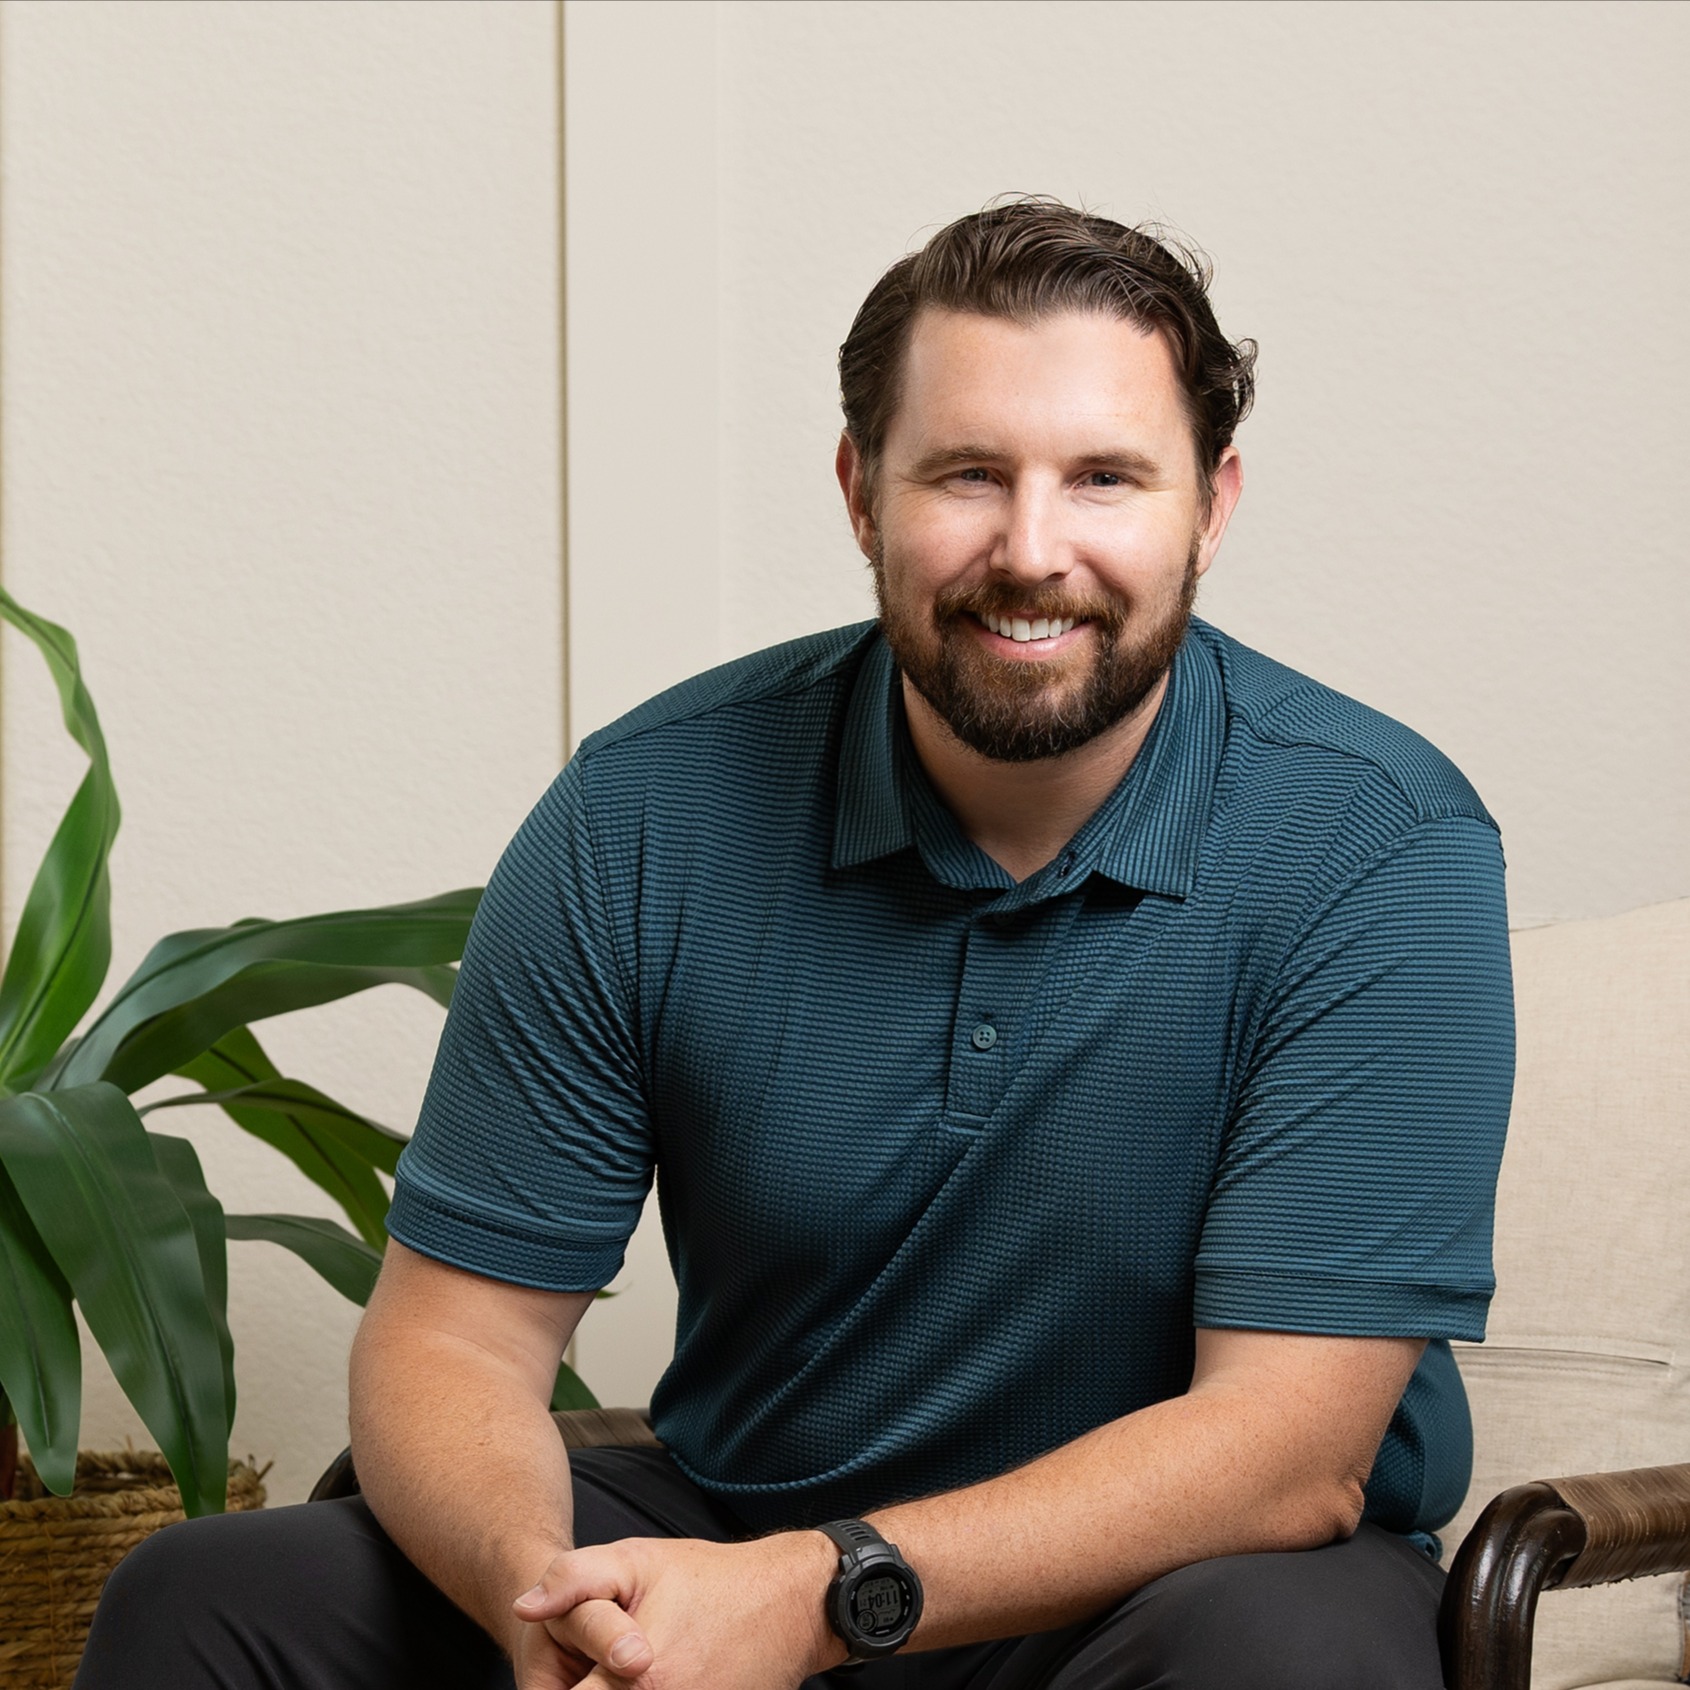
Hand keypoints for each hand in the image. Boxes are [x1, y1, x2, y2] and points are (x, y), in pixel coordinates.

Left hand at [510, 1532, 845, 1689]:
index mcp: (634, 1676)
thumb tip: (523, 1607)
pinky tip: (651, 1677)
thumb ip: (574, 1578)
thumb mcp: (637, 1559)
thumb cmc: (708, 1580)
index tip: (569, 1669)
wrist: (788, 1604)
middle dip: (586, 1686)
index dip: (559, 1684)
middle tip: (594, 1668)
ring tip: (620, 1671)